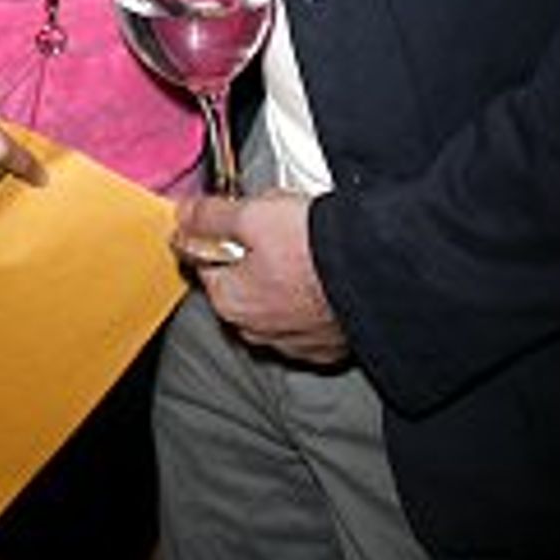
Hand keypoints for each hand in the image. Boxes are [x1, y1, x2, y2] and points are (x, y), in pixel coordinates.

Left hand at [173, 189, 349, 367]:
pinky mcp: (327, 346)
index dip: (219, 232)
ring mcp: (294, 343)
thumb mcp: (252, 214)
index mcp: (230, 300)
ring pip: (276, 302)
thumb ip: (211, 215)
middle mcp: (257, 331)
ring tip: (307, 249)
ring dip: (284, 280)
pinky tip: (325, 276)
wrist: (375, 275)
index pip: (206, 262)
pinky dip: (313, 299)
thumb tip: (184, 214)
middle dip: (253, 256)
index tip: (238, 218)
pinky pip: (309, 318)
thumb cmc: (314, 249)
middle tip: (279, 228)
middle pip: (241, 284)